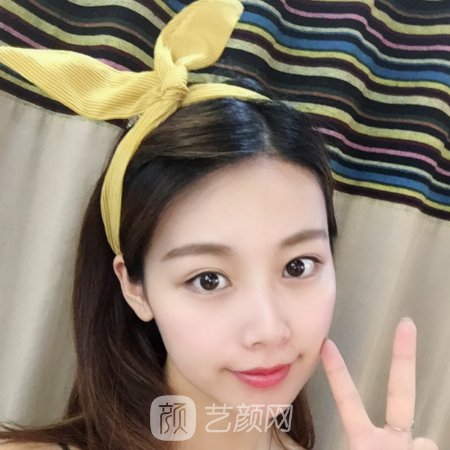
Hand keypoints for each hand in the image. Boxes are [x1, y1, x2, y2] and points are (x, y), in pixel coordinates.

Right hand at [320, 318, 437, 449]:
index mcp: (366, 442)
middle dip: (404, 356)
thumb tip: (425, 440)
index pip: (350, 401)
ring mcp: (392, 449)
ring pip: (425, 442)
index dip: (338, 372)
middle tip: (408, 324)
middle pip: (400, 392)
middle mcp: (382, 443)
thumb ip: (399, 448)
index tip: (328, 345)